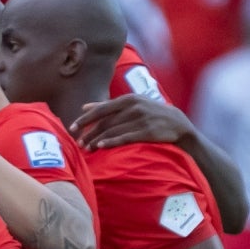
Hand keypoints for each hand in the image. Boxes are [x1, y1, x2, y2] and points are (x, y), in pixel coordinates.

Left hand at [72, 95, 194, 150]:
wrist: (177, 124)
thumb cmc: (149, 113)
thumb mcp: (130, 105)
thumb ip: (106, 105)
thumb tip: (84, 107)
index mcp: (127, 100)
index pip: (100, 109)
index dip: (85, 119)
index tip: (72, 128)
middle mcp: (133, 107)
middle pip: (105, 122)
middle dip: (89, 133)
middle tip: (78, 143)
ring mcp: (140, 119)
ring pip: (113, 130)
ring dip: (97, 140)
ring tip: (86, 148)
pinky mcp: (147, 131)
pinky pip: (125, 137)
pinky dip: (112, 141)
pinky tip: (101, 146)